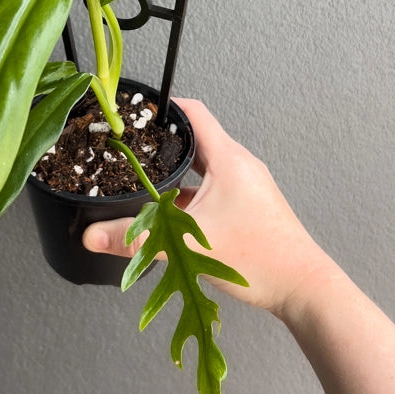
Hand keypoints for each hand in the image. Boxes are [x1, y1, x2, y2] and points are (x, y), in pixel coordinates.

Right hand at [82, 98, 339, 320]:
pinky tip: (171, 213)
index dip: (164, 106)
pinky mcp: (247, 205)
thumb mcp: (187, 244)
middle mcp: (240, 165)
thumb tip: (91, 235)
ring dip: (176, 172)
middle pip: (195, 139)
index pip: (194, 112)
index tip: (136, 109)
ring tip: (144, 179)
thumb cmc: (259, 258)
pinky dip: (190, 193)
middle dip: (162, 142)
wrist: (303, 287)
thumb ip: (134, 239)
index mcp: (229, 159)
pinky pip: (212, 187)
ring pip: (203, 167)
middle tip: (131, 146)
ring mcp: (245, 185)